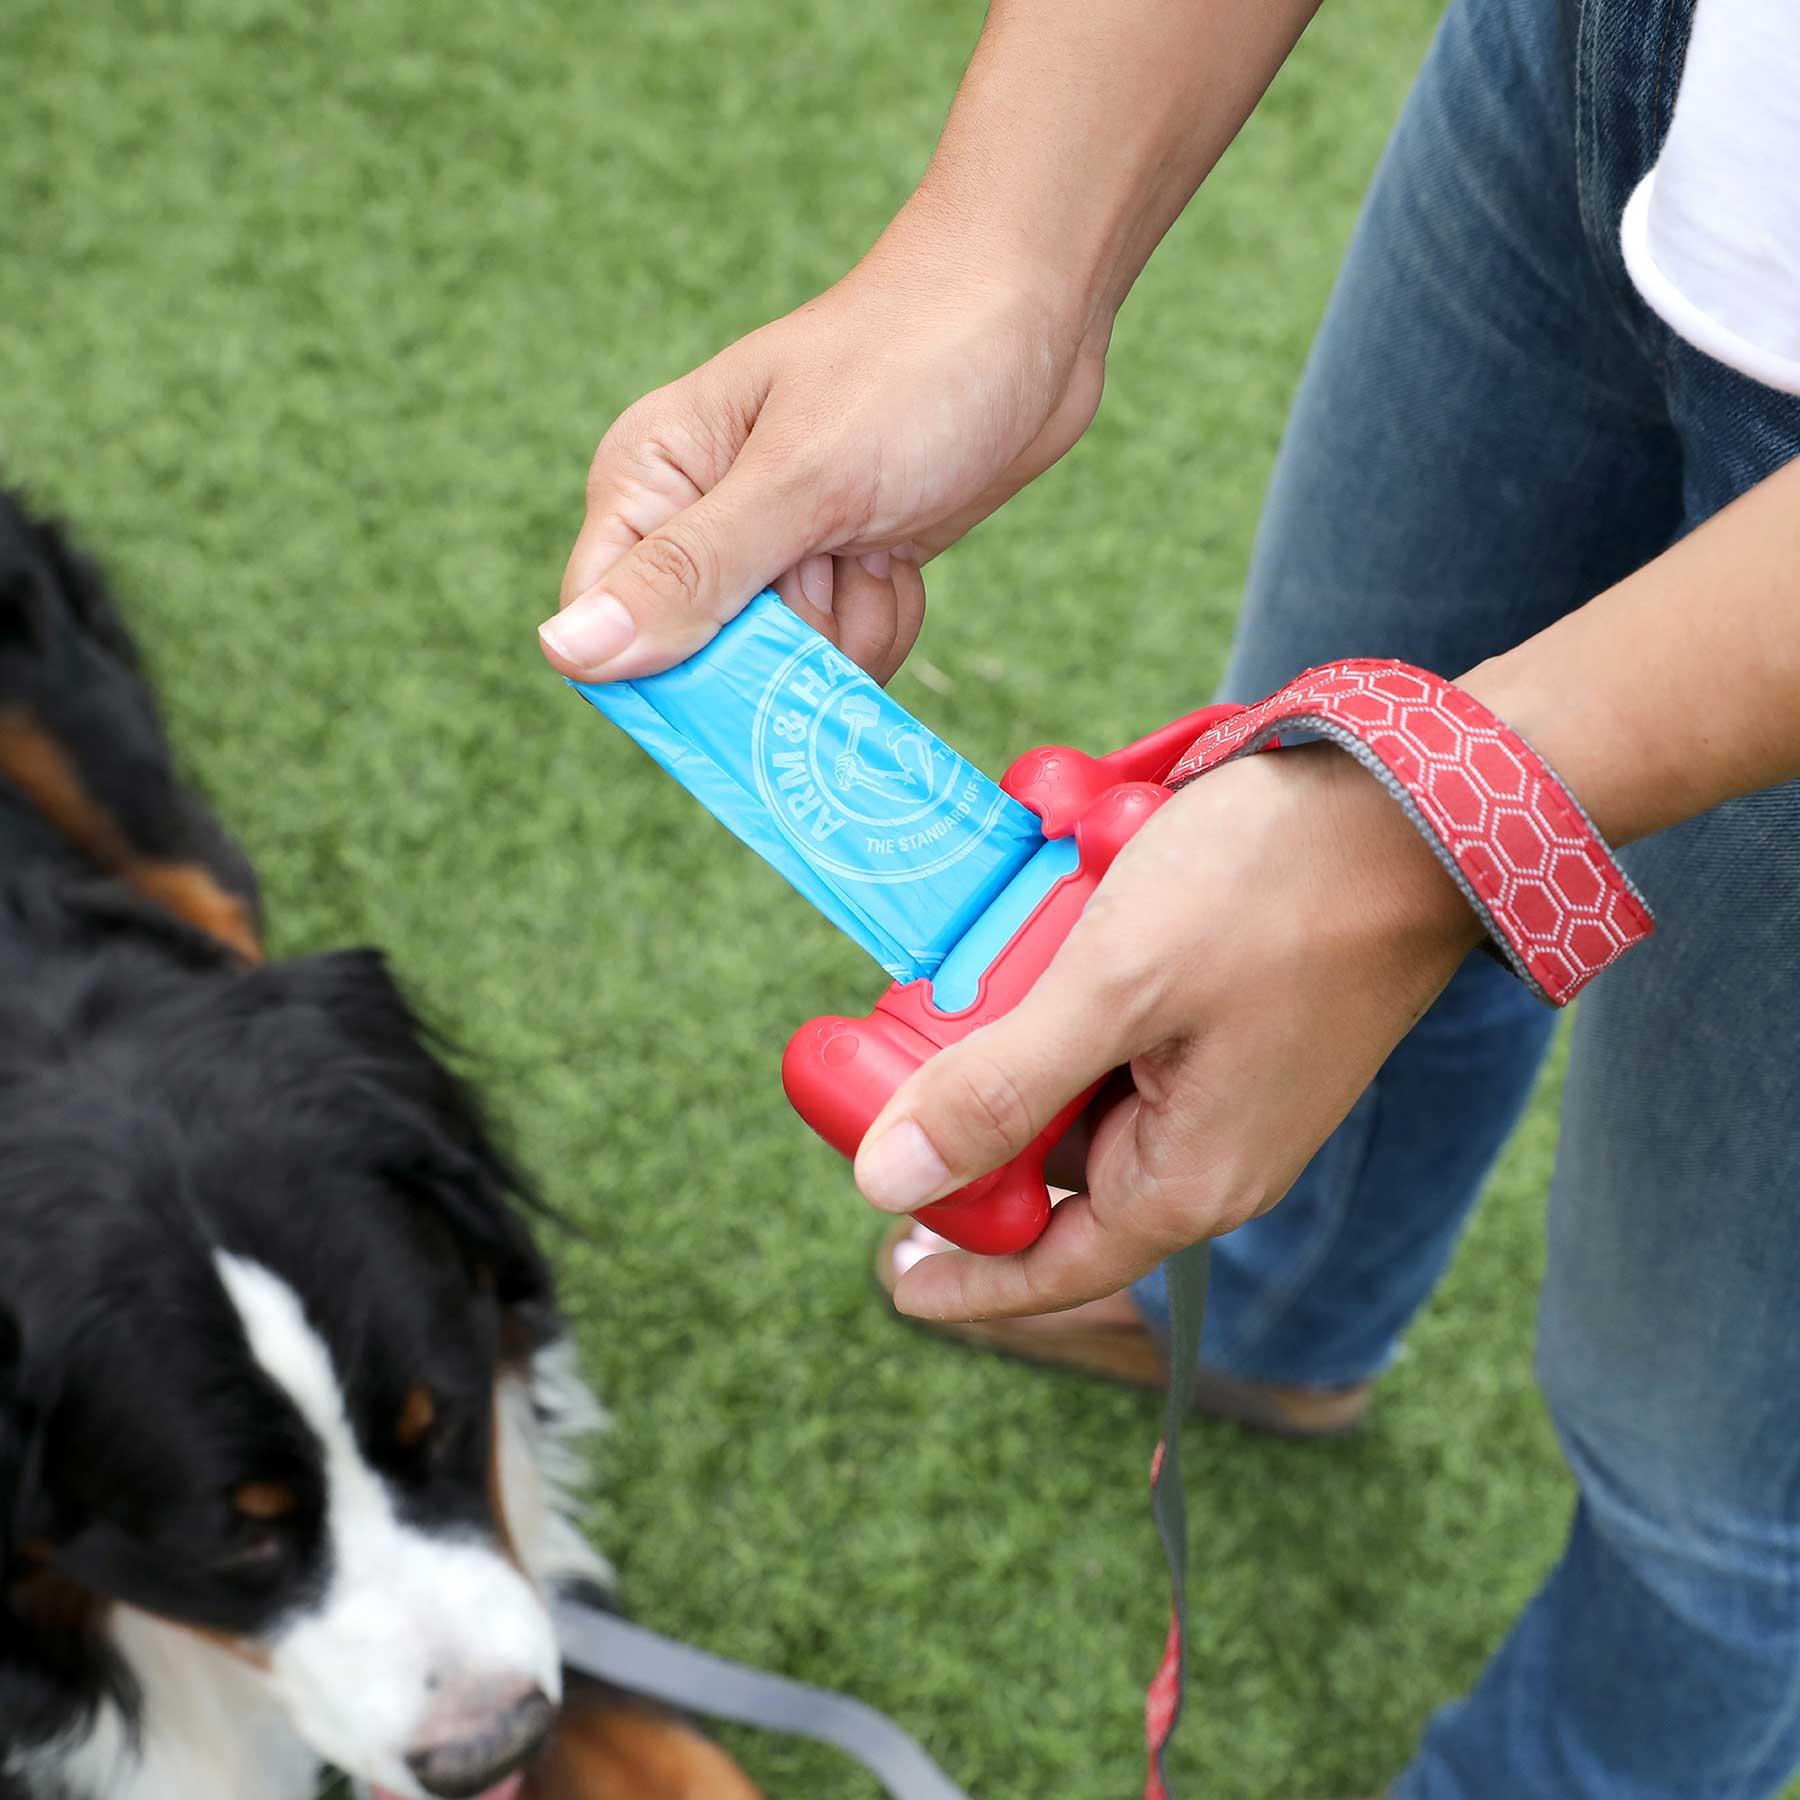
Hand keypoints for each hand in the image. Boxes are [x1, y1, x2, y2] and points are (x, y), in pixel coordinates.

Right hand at [538, 205, 1106, 684]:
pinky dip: (884, 615)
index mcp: (651, 482)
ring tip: (878, 540)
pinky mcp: (835, 567)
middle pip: (705, 668)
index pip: (610, 631)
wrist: (1035, 314)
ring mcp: (770, 550)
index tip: (759, 650)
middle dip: (789, 645)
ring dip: (850, 629)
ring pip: (785, 671)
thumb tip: (565, 652)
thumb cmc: (911, 364)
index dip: (675, 669)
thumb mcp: (801, 477)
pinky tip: (901, 552)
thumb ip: (690, 572)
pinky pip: (842, 653)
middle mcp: (697, 522)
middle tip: (838, 562)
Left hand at [851, 746, 1486, 1320]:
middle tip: (915, 1026)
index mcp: (1188, 1181)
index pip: (1048, 1265)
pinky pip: (1120, 1028)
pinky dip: (1076, 983)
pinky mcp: (1226, 1024)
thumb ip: (998, 1090)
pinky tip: (1062, 908)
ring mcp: (1221, 1085)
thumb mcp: (1111, 990)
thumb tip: (886, 1184)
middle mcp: (1208, 1151)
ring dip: (1028, 1019)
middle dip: (982, 1095)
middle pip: (1052, 1162)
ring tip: (1010, 931)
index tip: (887, 1270)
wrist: (1414, 804)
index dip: (960, 1273)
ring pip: (1080, 1082)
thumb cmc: (1275, 892)